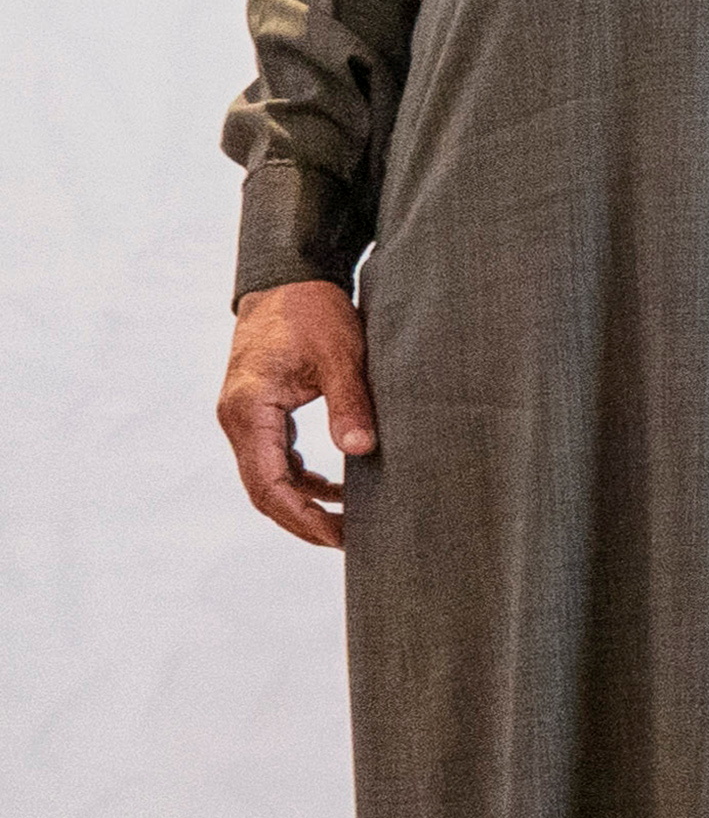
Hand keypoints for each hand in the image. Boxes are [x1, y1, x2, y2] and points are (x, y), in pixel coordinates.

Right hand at [221, 279, 370, 548]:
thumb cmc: (313, 310)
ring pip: (268, 476)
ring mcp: (246, 415)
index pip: (268, 483)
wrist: (289, 277)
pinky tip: (338, 487)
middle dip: (303, 519)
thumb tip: (362, 451)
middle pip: (263, 489)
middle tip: (350, 541)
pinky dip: (303, 476)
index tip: (339, 538)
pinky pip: (276, 457)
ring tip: (350, 521)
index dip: (302, 516)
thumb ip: (350, 402)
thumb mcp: (341, 355)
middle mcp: (238, 418)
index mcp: (249, 409)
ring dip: (304, 500)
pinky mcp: (260, 410)